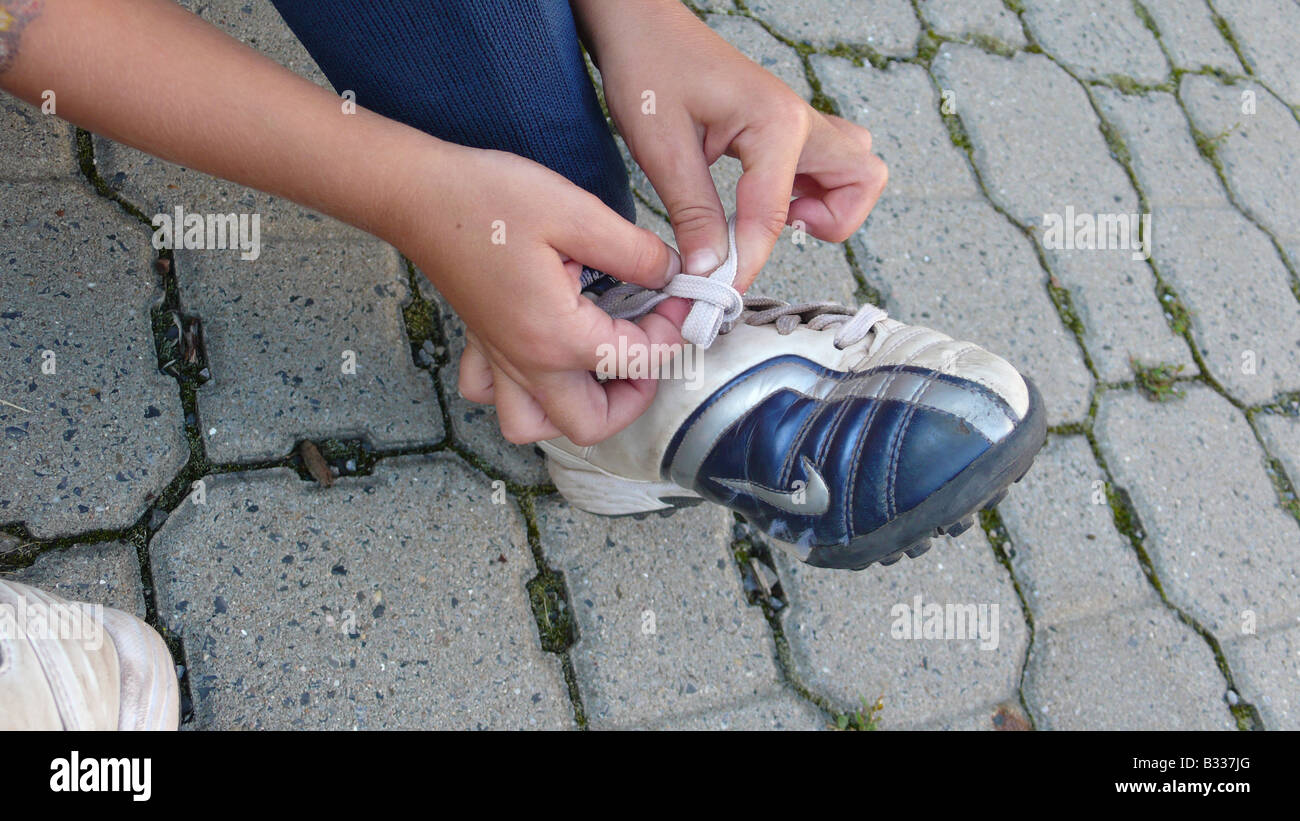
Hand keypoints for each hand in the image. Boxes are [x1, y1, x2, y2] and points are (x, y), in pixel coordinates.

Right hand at [397, 144, 686, 444]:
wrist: (416, 193)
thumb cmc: (489, 199)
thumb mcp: (577, 212)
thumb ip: (635, 252)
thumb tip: (672, 274)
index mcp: (558, 336)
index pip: (639, 361)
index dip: (674, 330)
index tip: (682, 294)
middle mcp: (526, 363)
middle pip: (590, 425)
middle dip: (631, 397)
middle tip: (647, 348)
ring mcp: (498, 359)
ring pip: (536, 425)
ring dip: (575, 409)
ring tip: (599, 367)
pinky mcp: (480, 345)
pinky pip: (496, 397)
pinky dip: (523, 392)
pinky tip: (544, 355)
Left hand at [577, 0, 887, 290]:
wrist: (641, 25)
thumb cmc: (649, 68)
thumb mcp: (661, 147)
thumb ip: (693, 212)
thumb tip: (710, 270)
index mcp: (774, 122)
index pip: (773, 215)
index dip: (747, 262)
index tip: (717, 293)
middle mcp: (800, 120)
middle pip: (861, 181)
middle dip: (828, 223)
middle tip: (768, 233)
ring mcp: (799, 122)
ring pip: (854, 171)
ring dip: (827, 205)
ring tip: (767, 215)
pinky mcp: (786, 129)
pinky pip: (826, 165)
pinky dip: (810, 192)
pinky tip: (759, 200)